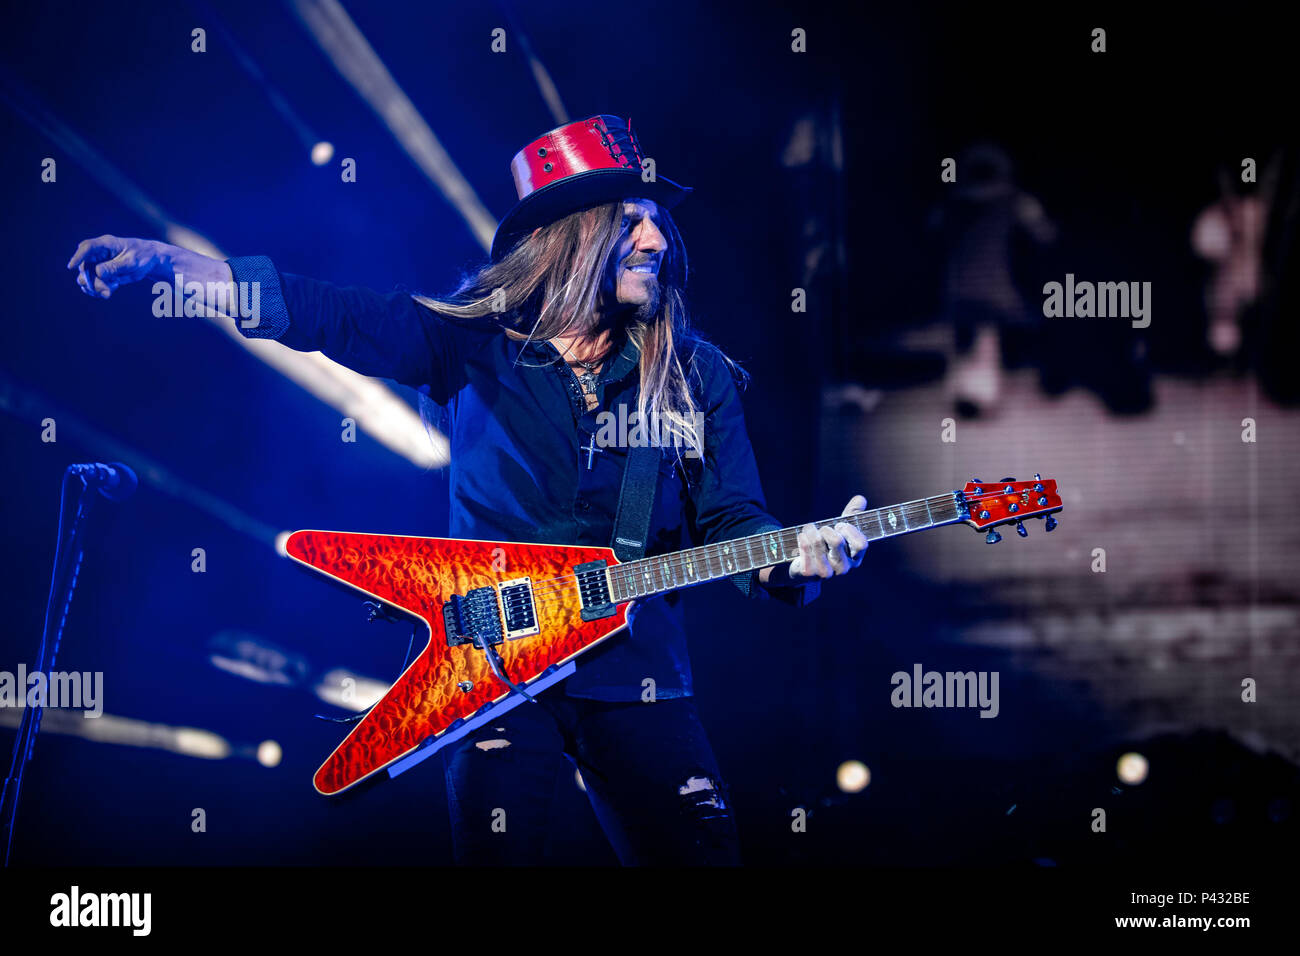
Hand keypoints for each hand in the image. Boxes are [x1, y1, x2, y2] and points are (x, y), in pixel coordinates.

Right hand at [66, 235, 228, 298]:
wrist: (153, 261)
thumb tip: (98, 272)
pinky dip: (99, 289)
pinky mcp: (104, 273)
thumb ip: (115, 267)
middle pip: (86, 267)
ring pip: (88, 277)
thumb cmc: (144, 256)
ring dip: (96, 287)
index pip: (87, 248)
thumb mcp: (132, 262)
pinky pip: (95, 282)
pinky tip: (107, 293)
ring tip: (108, 293)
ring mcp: (100, 263)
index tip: (71, 267)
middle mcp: (99, 253)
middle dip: (92, 281)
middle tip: (106, 292)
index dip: (78, 257)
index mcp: (106, 244)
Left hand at [779, 494, 870, 582]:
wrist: (805, 565)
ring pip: (817, 541)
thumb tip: (860, 498)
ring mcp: (827, 573)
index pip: (861, 544)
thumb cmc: (827, 545)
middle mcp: (843, 568)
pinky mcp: (809, 573)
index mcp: (856, 558)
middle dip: (826, 528)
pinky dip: (802, 539)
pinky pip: (804, 548)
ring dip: (810, 530)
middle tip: (822, 528)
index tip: (840, 525)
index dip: (850, 530)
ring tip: (809, 529)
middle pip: (837, 541)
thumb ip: (852, 514)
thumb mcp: (841, 530)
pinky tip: (802, 539)